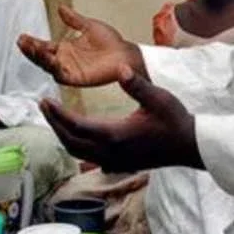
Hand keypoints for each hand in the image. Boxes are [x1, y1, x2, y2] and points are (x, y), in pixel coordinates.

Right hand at [17, 4, 141, 86]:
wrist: (126, 53)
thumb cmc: (111, 41)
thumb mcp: (89, 26)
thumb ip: (74, 19)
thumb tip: (61, 7)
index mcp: (65, 49)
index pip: (43, 46)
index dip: (32, 42)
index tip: (22, 36)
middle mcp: (64, 60)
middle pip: (41, 57)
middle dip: (31, 50)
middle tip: (22, 41)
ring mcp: (70, 70)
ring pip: (48, 66)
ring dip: (39, 58)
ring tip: (31, 48)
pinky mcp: (78, 78)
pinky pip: (62, 75)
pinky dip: (55, 69)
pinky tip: (50, 60)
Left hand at [40, 66, 201, 171]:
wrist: (191, 147)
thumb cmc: (176, 120)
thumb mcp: (159, 98)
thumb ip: (137, 85)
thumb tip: (121, 68)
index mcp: (116, 135)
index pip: (77, 126)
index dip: (57, 114)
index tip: (44, 100)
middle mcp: (111, 152)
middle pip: (71, 141)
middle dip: (54, 123)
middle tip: (42, 105)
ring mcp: (114, 161)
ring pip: (78, 152)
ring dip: (62, 135)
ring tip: (53, 117)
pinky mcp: (119, 164)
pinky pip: (88, 158)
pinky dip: (75, 145)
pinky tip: (73, 133)